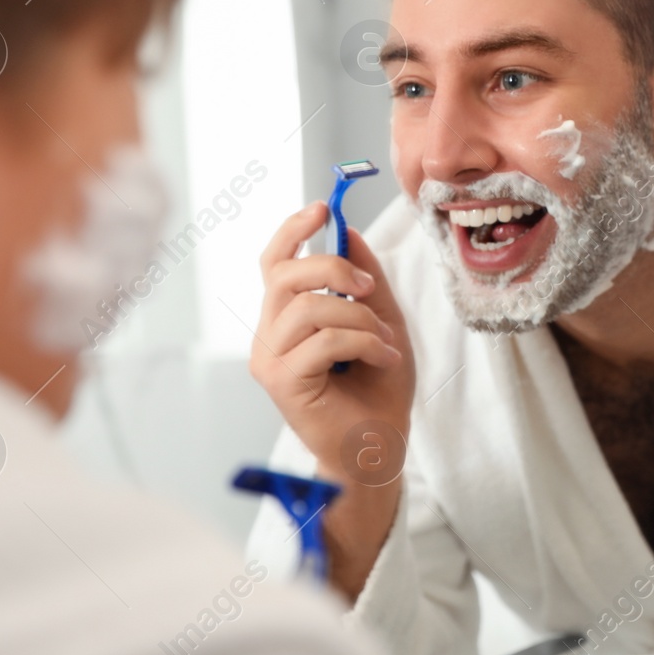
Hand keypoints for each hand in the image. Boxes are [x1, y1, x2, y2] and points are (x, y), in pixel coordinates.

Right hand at [250, 204, 415, 594]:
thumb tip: (347, 230)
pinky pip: (324, 339)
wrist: (381, 446)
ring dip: (360, 318)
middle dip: (335, 269)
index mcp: (287, 318)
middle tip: (370, 290)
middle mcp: (270, 335)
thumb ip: (366, 278)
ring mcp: (271, 359)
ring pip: (310, 307)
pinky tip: (383, 359)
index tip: (322, 208)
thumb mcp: (382, 320)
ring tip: (384, 341)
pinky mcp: (283, 382)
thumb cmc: (378, 390)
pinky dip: (364, 342)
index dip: (293, 230)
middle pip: (285, 274)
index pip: (275, 262)